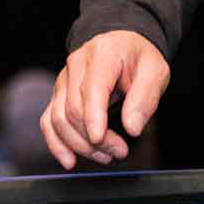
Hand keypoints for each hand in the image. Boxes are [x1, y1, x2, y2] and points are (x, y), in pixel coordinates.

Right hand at [40, 30, 169, 169]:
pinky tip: (69, 159)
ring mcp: (63, 80)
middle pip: (74, 110)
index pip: (91, 90)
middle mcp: (76, 65)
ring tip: (105, 156)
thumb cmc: (137, 57)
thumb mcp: (155, 71)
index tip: (104, 142)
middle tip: (119, 151)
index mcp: (102, 55)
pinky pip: (48, 120)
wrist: (122, 43)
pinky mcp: (58, 94)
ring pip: (59, 119)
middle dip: (95, 139)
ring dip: (80, 145)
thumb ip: (146, 98)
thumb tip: (132, 128)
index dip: (94, 119)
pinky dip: (56, 143)